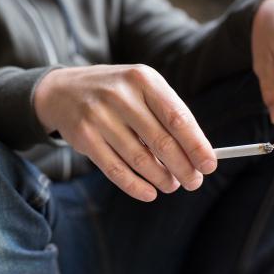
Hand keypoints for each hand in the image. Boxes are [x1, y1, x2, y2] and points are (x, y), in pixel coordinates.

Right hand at [34, 64, 216, 201]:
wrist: (64, 91)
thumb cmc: (114, 93)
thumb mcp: (141, 89)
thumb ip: (166, 115)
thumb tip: (195, 152)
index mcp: (143, 79)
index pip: (178, 117)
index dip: (196, 145)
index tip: (209, 165)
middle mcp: (121, 95)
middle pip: (161, 141)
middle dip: (183, 167)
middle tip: (193, 182)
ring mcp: (99, 116)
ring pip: (139, 158)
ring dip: (161, 178)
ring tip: (171, 185)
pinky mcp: (84, 137)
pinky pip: (115, 169)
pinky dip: (135, 186)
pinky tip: (149, 193)